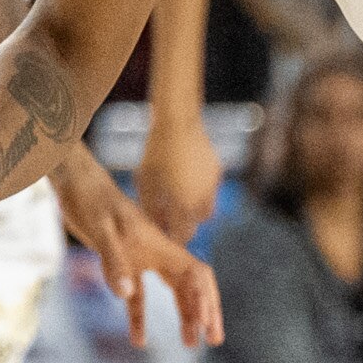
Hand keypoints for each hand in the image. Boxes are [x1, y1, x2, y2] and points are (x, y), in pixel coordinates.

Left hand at [59, 168, 223, 348]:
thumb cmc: (91, 200)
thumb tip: (127, 296)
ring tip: (190, 344)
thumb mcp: (101, 230)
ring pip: (172, 291)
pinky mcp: (124, 264)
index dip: (203, 299)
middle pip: (192, 284)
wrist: (77, 183)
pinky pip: (138, 296)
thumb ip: (115, 261)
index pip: (193, 274)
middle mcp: (158, 252)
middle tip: (213, 339)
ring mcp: (142, 258)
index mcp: (159, 244)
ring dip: (183, 316)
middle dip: (205, 311)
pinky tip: (138, 339)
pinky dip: (140, 317)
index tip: (205, 324)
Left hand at [131, 115, 223, 243]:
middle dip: (184, 224)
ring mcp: (212, 186)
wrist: (178, 125)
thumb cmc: (156, 154)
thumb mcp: (146, 184)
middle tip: (169, 215)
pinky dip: (200, 190)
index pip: (183, 236)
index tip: (163, 233)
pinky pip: (210, 189)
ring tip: (178, 196)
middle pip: (196, 224)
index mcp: (183, 207)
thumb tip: (156, 225)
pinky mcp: (217, 171)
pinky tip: (186, 177)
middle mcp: (202, 200)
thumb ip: (151, 209)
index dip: (173, 238)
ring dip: (194, 208)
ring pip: (206, 208)